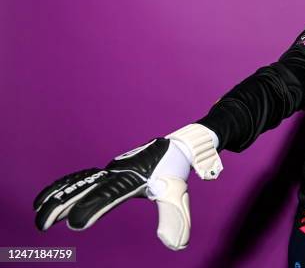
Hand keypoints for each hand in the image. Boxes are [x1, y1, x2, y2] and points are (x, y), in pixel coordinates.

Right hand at [34, 124, 221, 250]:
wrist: (176, 146)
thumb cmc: (174, 170)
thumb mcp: (177, 194)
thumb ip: (174, 219)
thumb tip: (175, 246)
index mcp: (133, 178)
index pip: (108, 196)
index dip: (92, 208)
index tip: (75, 223)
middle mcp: (117, 172)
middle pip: (85, 188)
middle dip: (62, 204)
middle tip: (42, 224)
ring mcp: (111, 170)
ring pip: (79, 181)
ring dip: (58, 195)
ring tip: (38, 210)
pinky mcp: (109, 170)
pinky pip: (82, 177)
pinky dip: (66, 185)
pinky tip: (53, 196)